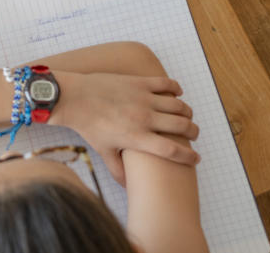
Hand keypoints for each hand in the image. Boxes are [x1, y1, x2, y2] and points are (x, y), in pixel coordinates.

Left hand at [50, 71, 199, 185]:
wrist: (73, 98)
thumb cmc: (88, 125)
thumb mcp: (103, 151)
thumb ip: (118, 170)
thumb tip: (128, 187)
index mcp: (137, 137)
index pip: (172, 150)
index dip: (189, 157)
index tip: (195, 158)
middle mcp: (144, 118)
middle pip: (182, 126)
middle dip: (193, 132)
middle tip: (192, 134)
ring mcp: (142, 98)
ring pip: (179, 105)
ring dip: (187, 112)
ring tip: (185, 116)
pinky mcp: (138, 82)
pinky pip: (166, 83)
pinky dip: (176, 88)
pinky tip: (176, 94)